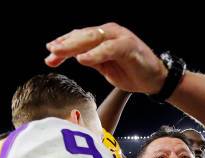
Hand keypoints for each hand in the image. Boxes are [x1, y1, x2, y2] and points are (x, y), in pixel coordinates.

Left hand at [45, 23, 166, 93]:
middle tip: (51, 52)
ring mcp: (119, 37)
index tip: (49, 56)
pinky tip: (82, 60)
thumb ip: (90, 59)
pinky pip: (108, 49)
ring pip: (93, 39)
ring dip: (74, 46)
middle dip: (65, 44)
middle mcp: (110, 32)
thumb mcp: (105, 67)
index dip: (63, 46)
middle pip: (82, 36)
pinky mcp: (129, 46)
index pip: (79, 38)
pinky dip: (94, 54)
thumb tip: (70, 57)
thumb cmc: (131, 71)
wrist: (155, 79)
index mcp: (103, 37)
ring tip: (60, 52)